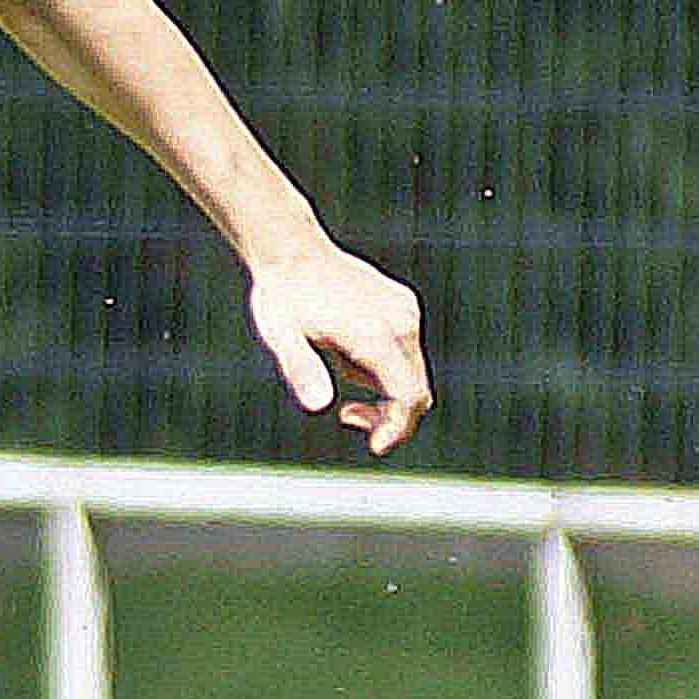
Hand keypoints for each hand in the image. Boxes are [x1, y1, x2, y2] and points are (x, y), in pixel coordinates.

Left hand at [250, 245, 430, 454]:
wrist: (291, 252)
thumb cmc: (282, 297)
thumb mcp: (281, 336)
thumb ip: (300, 369)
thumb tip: (320, 406)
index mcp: (377, 335)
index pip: (408, 396)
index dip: (397, 428)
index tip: (375, 447)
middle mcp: (401, 322)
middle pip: (416, 390)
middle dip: (389, 416)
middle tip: (347, 416)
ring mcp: (406, 311)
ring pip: (411, 373)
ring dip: (382, 389)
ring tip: (334, 367)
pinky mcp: (403, 305)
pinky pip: (406, 352)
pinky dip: (384, 367)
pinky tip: (344, 349)